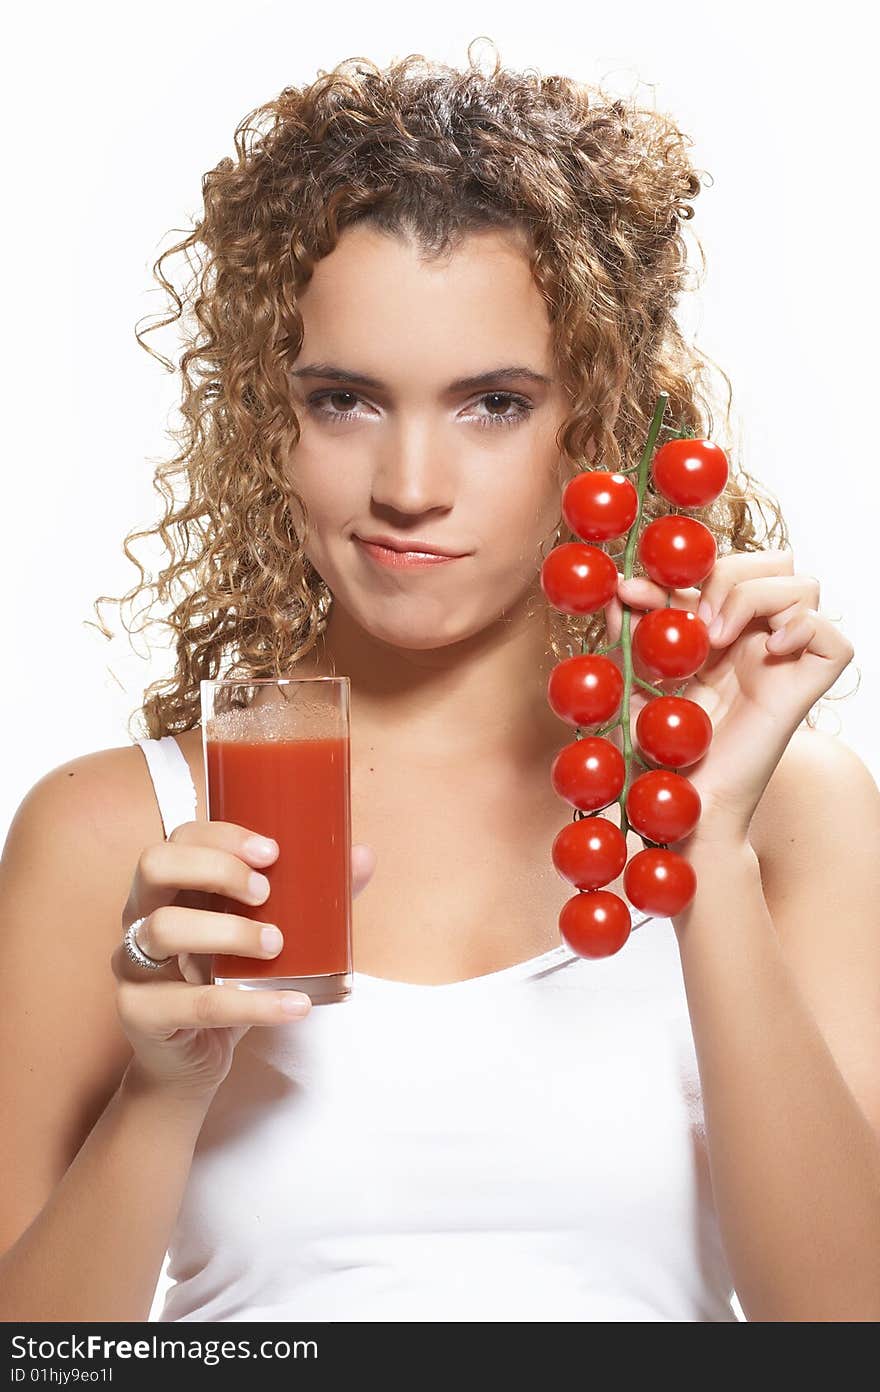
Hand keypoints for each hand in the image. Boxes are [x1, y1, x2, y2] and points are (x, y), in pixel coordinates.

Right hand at [112, 823, 376, 1105]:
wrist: (191, 1062)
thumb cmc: (224, 982)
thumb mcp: (261, 935)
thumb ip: (307, 897)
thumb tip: (362, 857)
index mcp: (168, 887)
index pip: (180, 838)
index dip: (222, 836)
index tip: (272, 851)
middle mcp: (140, 916)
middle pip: (154, 865)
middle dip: (215, 868)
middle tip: (266, 893)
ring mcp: (132, 964)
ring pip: (164, 928)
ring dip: (229, 931)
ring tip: (277, 945)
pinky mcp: (139, 1013)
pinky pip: (193, 1004)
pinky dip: (251, 1005)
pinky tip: (294, 1005)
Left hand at [602, 547, 854, 849]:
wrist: (678, 802)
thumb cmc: (656, 752)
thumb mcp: (635, 681)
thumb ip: (632, 634)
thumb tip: (620, 591)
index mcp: (718, 630)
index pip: (724, 566)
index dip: (685, 567)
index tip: (635, 591)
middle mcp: (757, 639)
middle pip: (774, 562)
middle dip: (729, 573)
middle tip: (694, 621)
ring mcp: (785, 662)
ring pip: (804, 587)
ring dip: (755, 598)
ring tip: (715, 642)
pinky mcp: (806, 690)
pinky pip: (834, 638)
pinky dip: (804, 628)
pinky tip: (767, 652)